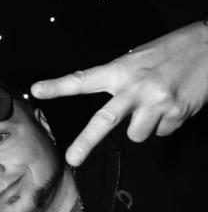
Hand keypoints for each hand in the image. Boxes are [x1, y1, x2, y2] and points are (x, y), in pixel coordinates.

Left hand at [31, 20, 207, 165]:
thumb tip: (109, 109)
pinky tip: (174, 104)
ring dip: (143, 126)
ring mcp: (156, 101)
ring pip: (136, 135)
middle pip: (104, 120)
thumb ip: (120, 81)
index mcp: (121, 69)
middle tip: (72, 159)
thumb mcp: (139, 59)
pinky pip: (161, 132)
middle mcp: (135, 86)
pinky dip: (166, 123)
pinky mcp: (176, 113)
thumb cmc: (171, 52)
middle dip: (86, 142)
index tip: (36, 91)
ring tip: (156, 104)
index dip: (58, 86)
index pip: (83, 79)